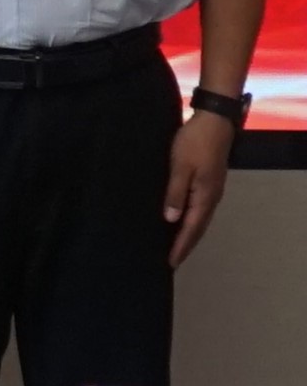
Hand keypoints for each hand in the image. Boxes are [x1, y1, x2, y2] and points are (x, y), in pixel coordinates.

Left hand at [167, 111, 235, 267]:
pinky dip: (190, 220)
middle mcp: (211, 197)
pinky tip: (180, 220)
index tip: (171, 263)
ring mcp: (211, 190)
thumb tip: (171, 219)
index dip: (181, 246)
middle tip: (172, 261)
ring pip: (199, 219)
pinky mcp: (209, 182)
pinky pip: (199, 208)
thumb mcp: (181, 167)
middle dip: (185, 245)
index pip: (191, 228)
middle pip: (198, 228)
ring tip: (175, 246)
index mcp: (205, 197)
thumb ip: (176, 193)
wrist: (214, 122)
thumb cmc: (195, 143)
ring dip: (188, 234)